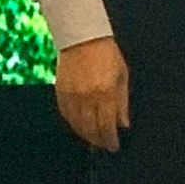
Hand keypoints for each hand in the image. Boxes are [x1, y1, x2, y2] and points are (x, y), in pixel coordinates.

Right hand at [53, 36, 128, 151]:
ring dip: (86, 136)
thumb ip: (122, 102)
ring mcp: (72, 96)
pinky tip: (80, 127)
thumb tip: (124, 124)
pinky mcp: (60, 92)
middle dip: (99, 141)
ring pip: (77, 126)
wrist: (82, 36)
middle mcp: (87, 97)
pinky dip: (73, 124)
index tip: (114, 146)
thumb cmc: (107, 53)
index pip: (107, 126)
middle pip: (91, 129)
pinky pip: (66, 116)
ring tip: (93, 139)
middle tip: (104, 146)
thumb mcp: (122, 75)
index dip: (110, 140)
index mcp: (105, 92)